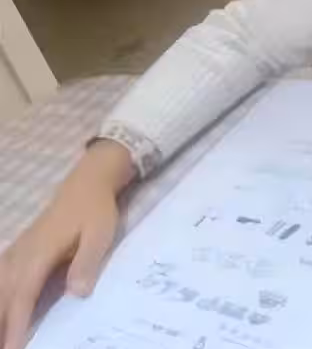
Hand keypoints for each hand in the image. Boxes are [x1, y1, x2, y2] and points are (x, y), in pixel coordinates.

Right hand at [0, 141, 134, 348]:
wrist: (89, 181)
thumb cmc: (96, 209)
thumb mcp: (100, 233)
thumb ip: (86, 262)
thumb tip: (77, 293)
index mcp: (40, 254)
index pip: (23, 296)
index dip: (16, 324)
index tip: (12, 348)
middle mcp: (23, 254)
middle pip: (4, 296)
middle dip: (1, 324)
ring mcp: (19, 250)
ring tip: (3, 335)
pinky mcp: (21, 248)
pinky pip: (1, 274)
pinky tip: (2, 304)